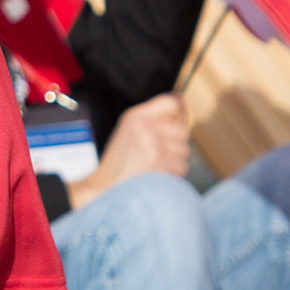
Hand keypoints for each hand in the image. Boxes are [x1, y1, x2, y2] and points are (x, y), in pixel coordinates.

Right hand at [68, 92, 190, 203]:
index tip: (180, 122)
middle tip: (159, 155)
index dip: (181, 113)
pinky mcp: (158, 159)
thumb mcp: (129, 131)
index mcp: (136, 115)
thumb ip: (152, 120)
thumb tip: (183, 111)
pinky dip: (172, 174)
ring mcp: (151, 141)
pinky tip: (156, 175)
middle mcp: (144, 125)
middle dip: (176, 146)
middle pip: (183, 131)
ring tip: (154, 166)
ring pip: (184, 150)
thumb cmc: (118, 164)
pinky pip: (181, 166)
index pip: (171, 102)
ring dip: (174, 162)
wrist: (104, 187)